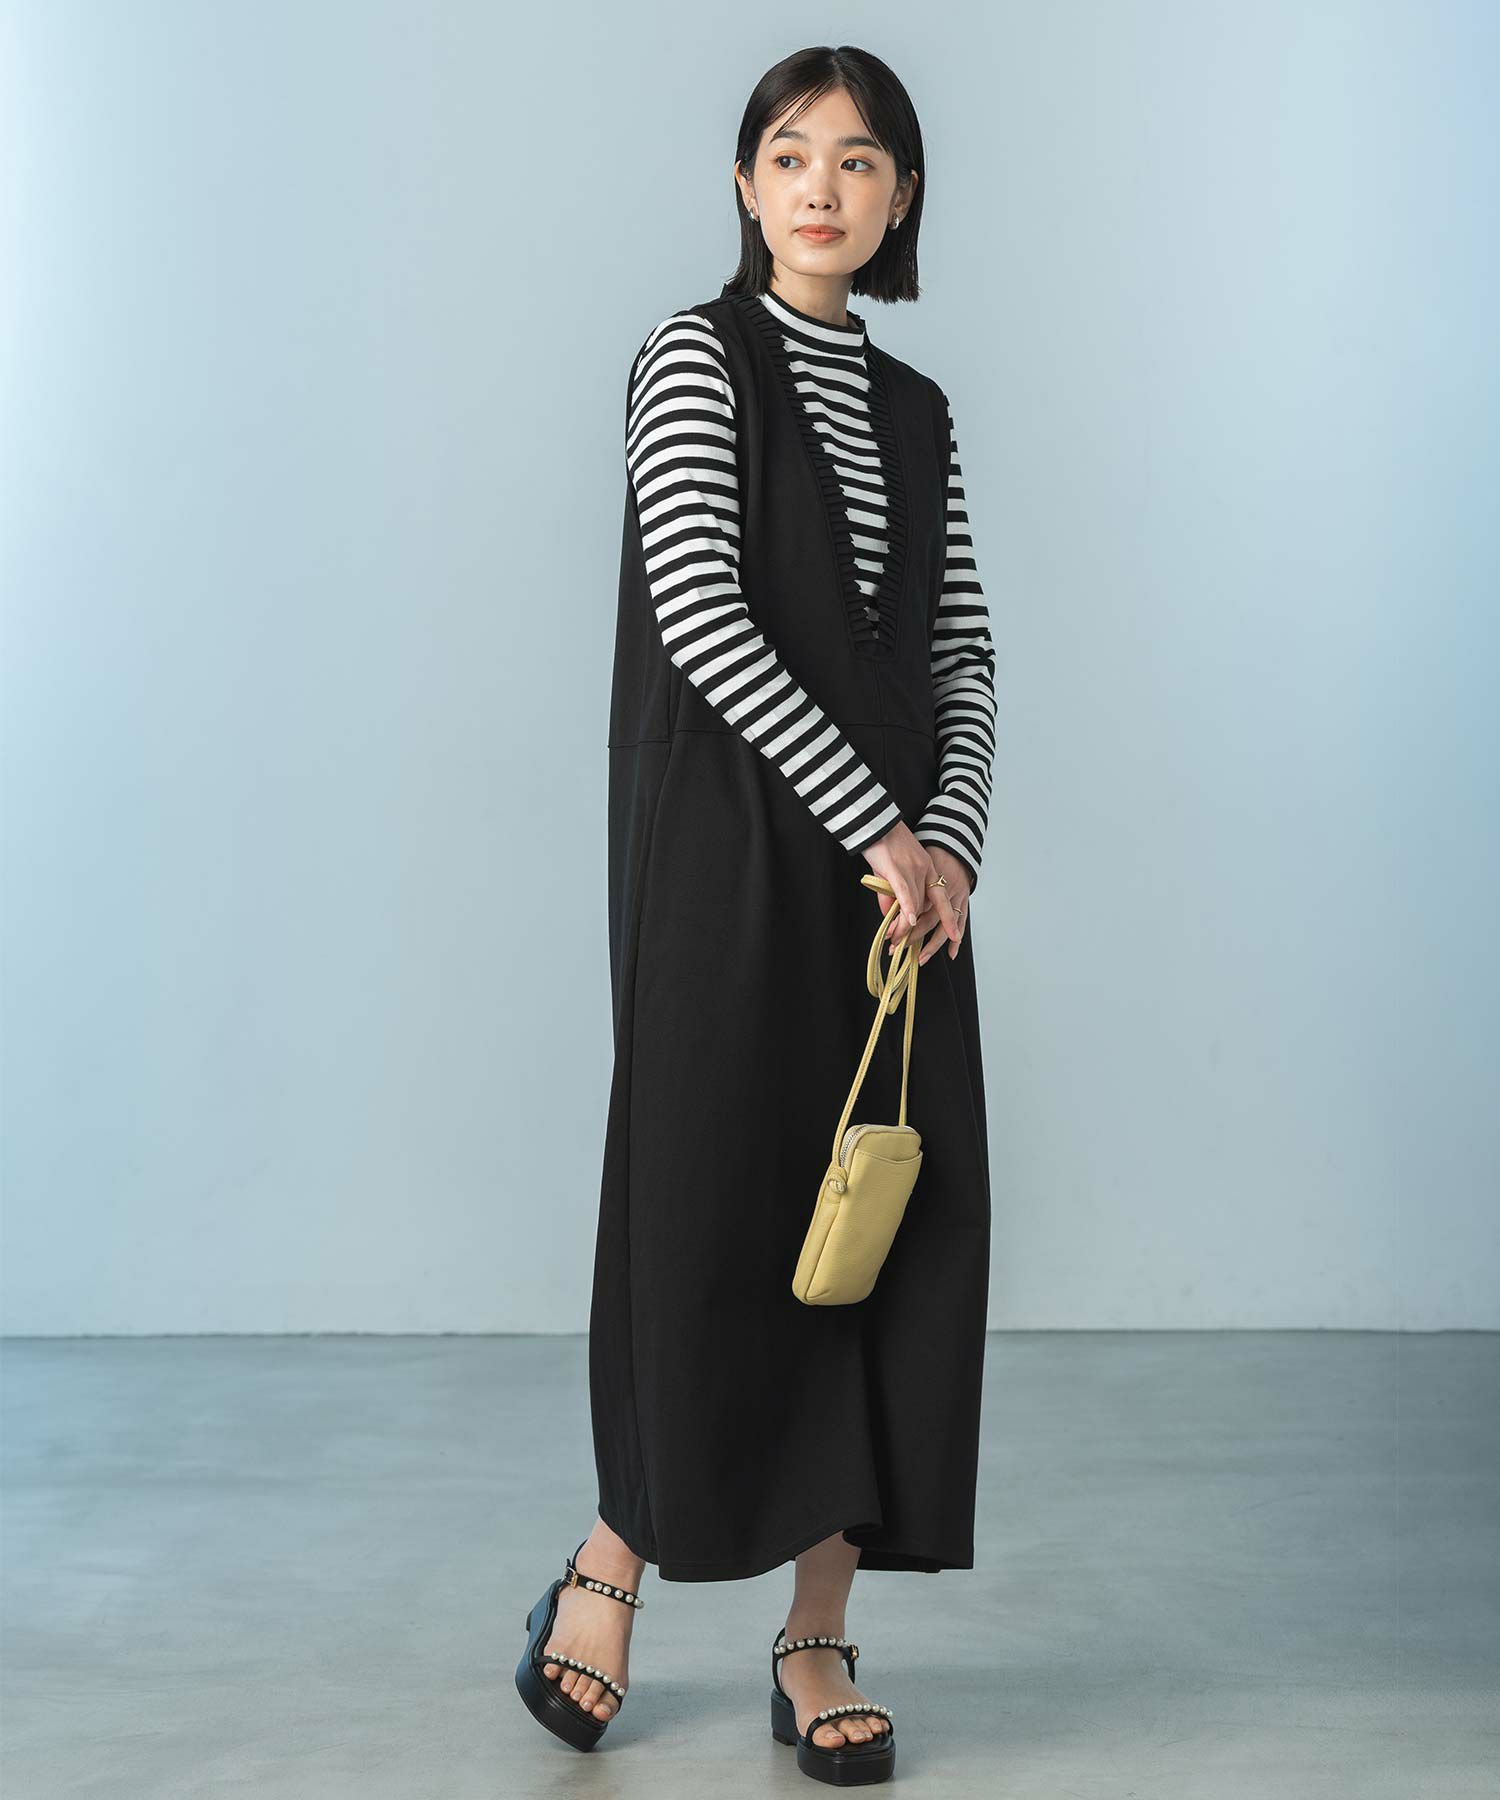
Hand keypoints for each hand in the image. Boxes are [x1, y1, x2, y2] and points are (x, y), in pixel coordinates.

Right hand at [861, 824, 965, 963]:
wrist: (875, 820)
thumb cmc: (883, 841)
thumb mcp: (893, 868)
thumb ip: (893, 891)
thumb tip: (889, 913)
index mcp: (928, 867)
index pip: (941, 898)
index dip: (948, 918)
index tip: (955, 936)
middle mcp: (924, 870)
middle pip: (923, 906)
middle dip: (913, 929)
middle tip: (902, 944)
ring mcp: (913, 870)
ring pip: (913, 905)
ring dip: (904, 926)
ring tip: (895, 940)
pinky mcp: (897, 870)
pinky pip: (905, 895)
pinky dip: (908, 910)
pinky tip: (908, 924)